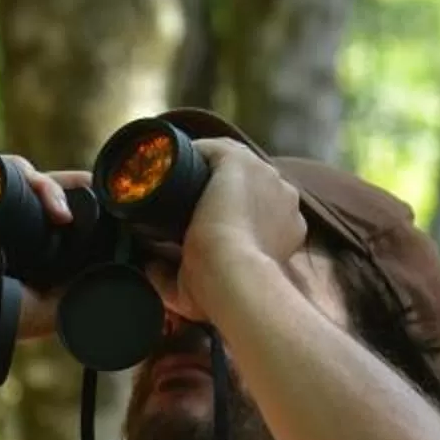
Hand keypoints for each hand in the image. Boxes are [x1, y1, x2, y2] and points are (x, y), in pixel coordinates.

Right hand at [0, 159, 86, 359]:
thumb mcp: (48, 310)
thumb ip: (80, 294)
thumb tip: (119, 275)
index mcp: (31, 236)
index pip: (61, 202)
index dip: (81, 195)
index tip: (105, 200)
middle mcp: (10, 215)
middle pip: (44, 183)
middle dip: (65, 189)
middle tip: (73, 213)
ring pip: (21, 174)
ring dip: (43, 185)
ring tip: (57, 214)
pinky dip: (9, 172)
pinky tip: (26, 186)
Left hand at [177, 140, 313, 309]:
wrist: (232, 275)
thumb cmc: (225, 291)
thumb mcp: (203, 291)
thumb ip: (176, 280)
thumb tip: (151, 268)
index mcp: (288, 227)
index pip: (263, 208)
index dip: (238, 211)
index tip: (210, 219)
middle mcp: (284, 197)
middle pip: (252, 183)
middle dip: (227, 188)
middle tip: (193, 200)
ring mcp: (265, 176)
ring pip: (234, 163)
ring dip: (210, 167)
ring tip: (179, 178)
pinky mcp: (240, 162)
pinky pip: (214, 149)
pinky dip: (193, 151)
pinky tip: (172, 160)